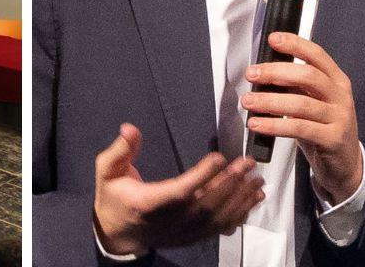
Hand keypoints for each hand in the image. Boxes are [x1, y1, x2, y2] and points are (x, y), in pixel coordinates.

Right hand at [93, 124, 264, 254]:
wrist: (118, 233)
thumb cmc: (114, 197)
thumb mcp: (107, 171)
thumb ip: (120, 150)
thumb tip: (130, 128)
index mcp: (149, 203)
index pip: (180, 191)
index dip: (201, 175)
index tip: (219, 157)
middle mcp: (170, 221)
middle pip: (206, 203)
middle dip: (230, 182)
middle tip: (248, 163)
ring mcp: (184, 231)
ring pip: (218, 218)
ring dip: (241, 199)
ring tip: (257, 180)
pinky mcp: (193, 236)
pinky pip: (220, 228)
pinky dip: (240, 215)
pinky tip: (252, 201)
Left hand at [243, 32, 362, 203]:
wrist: (345, 162)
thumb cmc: (322, 126)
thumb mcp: (312, 100)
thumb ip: (294, 85)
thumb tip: (261, 71)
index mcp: (335, 80)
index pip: (317, 55)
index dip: (295, 45)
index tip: (273, 39)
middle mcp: (340, 96)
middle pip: (308, 76)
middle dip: (275, 72)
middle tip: (251, 74)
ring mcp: (340, 117)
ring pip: (301, 104)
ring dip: (269, 101)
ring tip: (248, 102)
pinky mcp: (333, 139)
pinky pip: (300, 128)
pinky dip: (275, 125)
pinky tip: (257, 124)